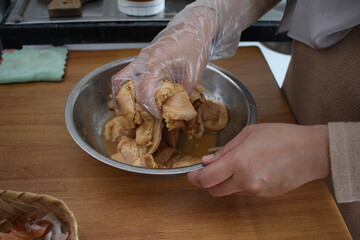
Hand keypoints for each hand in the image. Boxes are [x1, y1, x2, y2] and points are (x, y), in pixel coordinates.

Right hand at [111, 7, 218, 117]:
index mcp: (155, 63)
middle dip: (125, 103)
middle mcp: (143, 60)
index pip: (143, 93)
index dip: (150, 109)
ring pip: (120, 78)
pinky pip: (128, 74)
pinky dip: (129, 87)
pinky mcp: (142, 58)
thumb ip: (181, 93)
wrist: (194, 27)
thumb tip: (172, 110)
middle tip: (135, 115)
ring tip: (133, 109)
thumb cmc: (195, 46)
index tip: (159, 114)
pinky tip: (140, 97)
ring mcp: (140, 58)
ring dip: (123, 95)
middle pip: (119, 84)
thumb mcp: (193, 75)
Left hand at [187, 123, 329, 196]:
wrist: (311, 152)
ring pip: (229, 191)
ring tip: (237, 164)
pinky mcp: (265, 195)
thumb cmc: (283, 137)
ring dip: (225, 181)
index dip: (194, 178)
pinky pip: (245, 191)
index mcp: (240, 161)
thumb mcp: (250, 133)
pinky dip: (241, 183)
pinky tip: (251, 169)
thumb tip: (208, 161)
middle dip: (207, 182)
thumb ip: (226, 149)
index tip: (190, 174)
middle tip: (208, 170)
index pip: (207, 178)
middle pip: (214, 190)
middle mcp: (246, 180)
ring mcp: (256, 190)